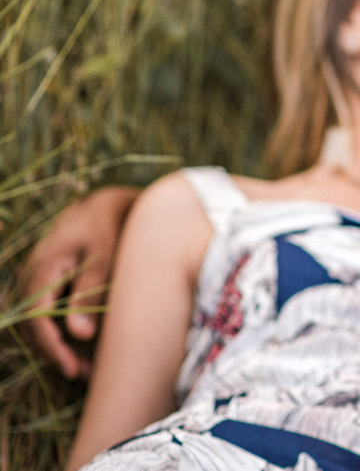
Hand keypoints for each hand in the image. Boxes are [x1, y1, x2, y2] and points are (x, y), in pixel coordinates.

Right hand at [18, 186, 138, 377]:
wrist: (105, 206)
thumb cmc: (107, 228)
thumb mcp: (104, 258)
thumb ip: (91, 293)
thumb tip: (80, 334)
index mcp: (42, 270)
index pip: (35, 319)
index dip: (51, 347)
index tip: (71, 368)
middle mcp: (31, 277)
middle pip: (32, 327)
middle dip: (55, 354)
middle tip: (84, 374)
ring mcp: (36, 281)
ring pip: (37, 324)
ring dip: (57, 347)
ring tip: (86, 368)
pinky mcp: (47, 285)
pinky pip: (46, 314)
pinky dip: (61, 332)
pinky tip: (83, 346)